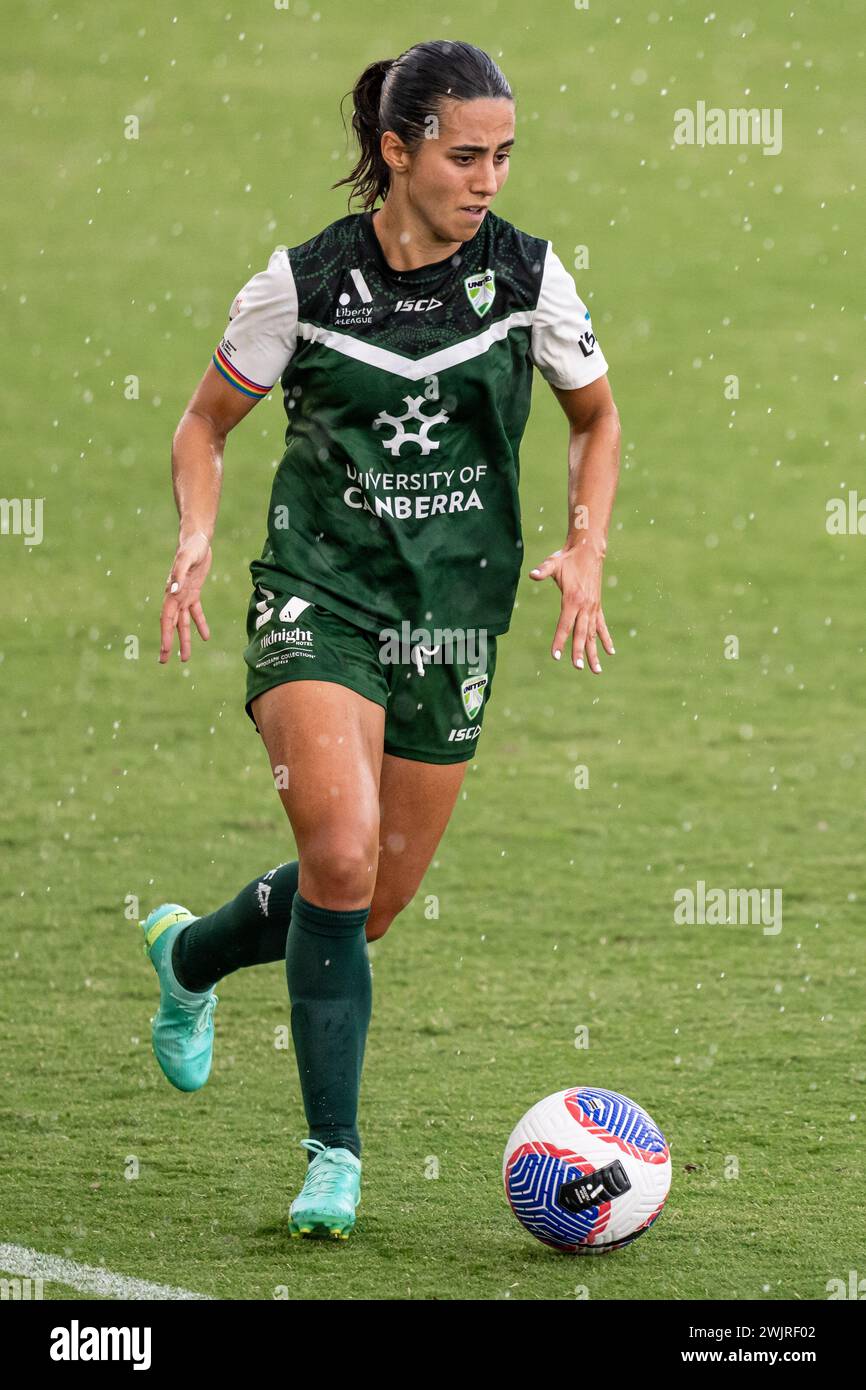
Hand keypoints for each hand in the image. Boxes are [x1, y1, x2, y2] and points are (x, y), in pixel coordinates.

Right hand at [159, 530, 211, 662]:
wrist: (198, 539)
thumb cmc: (191, 547)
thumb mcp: (186, 559)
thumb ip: (179, 573)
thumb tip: (172, 590)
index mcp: (171, 592)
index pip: (167, 618)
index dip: (166, 635)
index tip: (165, 650)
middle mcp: (175, 597)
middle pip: (172, 625)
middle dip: (169, 643)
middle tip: (164, 661)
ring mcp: (184, 595)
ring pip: (183, 622)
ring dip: (184, 639)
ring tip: (185, 657)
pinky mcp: (194, 592)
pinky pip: (196, 612)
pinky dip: (200, 624)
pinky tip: (205, 637)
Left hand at [529, 545, 614, 671]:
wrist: (588, 550)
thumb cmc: (567, 558)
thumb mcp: (553, 563)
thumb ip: (542, 571)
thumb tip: (532, 574)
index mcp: (572, 599)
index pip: (564, 625)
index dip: (559, 640)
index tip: (555, 655)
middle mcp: (585, 606)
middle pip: (580, 634)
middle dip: (578, 652)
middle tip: (576, 667)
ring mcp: (593, 608)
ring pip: (592, 634)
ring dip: (594, 652)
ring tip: (596, 671)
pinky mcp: (597, 606)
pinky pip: (602, 626)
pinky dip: (605, 639)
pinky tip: (610, 652)